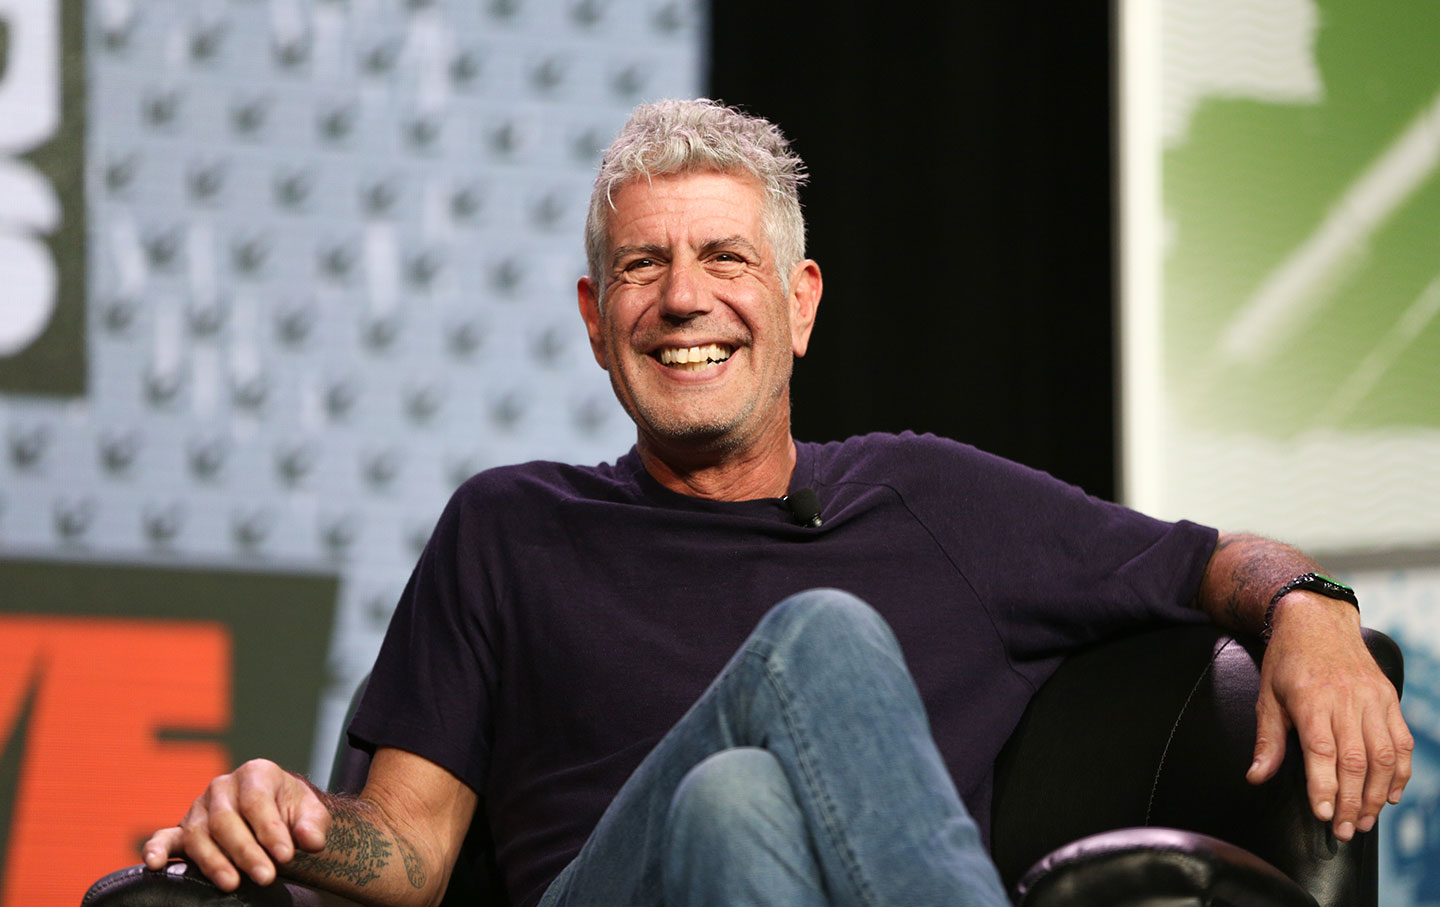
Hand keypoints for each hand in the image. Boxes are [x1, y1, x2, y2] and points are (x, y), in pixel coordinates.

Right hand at [142, 759, 329, 889]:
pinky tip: (155, 864)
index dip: (269, 830)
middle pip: (227, 820)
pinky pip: (164, 837)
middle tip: (266, 877)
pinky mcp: (183, 829)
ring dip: (215, 862)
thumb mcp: (311, 814)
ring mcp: (199, 807)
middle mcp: (223, 786)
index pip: (256, 801)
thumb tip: (309, 841)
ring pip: (200, 834)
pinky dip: (157, 850)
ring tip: (233, 883)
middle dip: (246, 852)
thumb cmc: (293, 813)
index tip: (285, 856)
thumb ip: (312, 825)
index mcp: (255, 773)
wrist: (278, 815)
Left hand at [1246, 592, 1412, 840]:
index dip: (1325, 787)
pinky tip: (1390, 795)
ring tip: (1364, 821)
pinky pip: (1401, 742)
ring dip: (1377, 794)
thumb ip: (1267, 740)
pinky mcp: (1388, 698)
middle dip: (1351, 801)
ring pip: (1383, 755)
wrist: (1318, 619)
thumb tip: (1256, 777)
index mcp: (1312, 699)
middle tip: (1345, 831)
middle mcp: (1346, 700)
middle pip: (1356, 760)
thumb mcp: (1267, 695)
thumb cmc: (1287, 660)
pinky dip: (1400, 772)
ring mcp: (1372, 699)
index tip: (1323, 815)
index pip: (1323, 752)